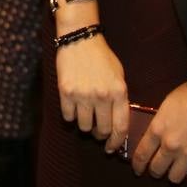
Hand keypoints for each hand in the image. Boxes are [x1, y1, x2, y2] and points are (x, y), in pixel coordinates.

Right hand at [55, 35, 128, 153]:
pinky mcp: (66, 93)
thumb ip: (119, 99)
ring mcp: (83, 95)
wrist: (80, 39)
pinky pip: (68, 117)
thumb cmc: (102, 58)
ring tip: (85, 113)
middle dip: (100, 134)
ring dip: (85, 124)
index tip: (112, 148)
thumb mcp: (119, 76)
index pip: (120, 127)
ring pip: (84, 126)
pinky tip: (73, 105)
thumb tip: (117, 125)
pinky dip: (71, 115)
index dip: (116, 142)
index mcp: (119, 92)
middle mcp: (102, 96)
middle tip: (97, 131)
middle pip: (101, 130)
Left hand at [130, 61, 186, 184]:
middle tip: (157, 170)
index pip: (141, 155)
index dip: (137, 165)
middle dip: (155, 171)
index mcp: (157, 129)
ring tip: (176, 171)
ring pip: (174, 178)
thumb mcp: (166, 104)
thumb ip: (159, 122)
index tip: (138, 169)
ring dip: (173, 175)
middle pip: (156, 169)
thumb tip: (155, 133)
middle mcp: (170, 145)